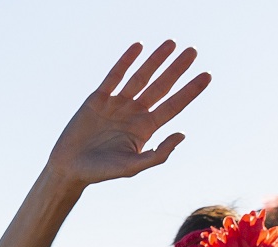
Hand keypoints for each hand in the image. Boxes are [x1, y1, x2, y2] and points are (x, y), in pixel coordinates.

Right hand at [44, 41, 209, 188]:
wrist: (69, 168)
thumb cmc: (101, 171)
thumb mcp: (132, 167)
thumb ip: (158, 154)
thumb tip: (182, 134)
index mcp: (146, 128)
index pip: (173, 105)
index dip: (190, 91)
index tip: (207, 75)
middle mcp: (135, 113)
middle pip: (161, 86)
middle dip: (177, 69)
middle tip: (193, 51)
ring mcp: (117, 103)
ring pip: (141, 77)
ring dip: (155, 60)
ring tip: (171, 43)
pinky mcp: (98, 98)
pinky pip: (114, 76)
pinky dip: (125, 61)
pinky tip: (138, 47)